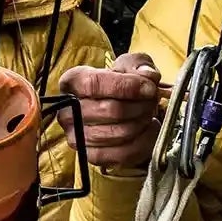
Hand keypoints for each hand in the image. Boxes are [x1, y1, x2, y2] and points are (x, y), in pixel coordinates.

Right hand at [58, 52, 162, 169]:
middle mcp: (68, 111)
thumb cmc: (121, 83)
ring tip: (149, 112)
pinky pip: (123, 153)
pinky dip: (144, 141)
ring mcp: (77, 137)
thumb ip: (140, 64)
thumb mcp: (130, 64)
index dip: (125, 86)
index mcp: (72, 82)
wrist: (119, 107)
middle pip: (109, 110)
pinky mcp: (91, 156)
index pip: (93, 84)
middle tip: (153, 100)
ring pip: (118, 133)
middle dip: (140, 105)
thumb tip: (148, 76)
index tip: (149, 87)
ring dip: (142, 122)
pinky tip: (150, 129)